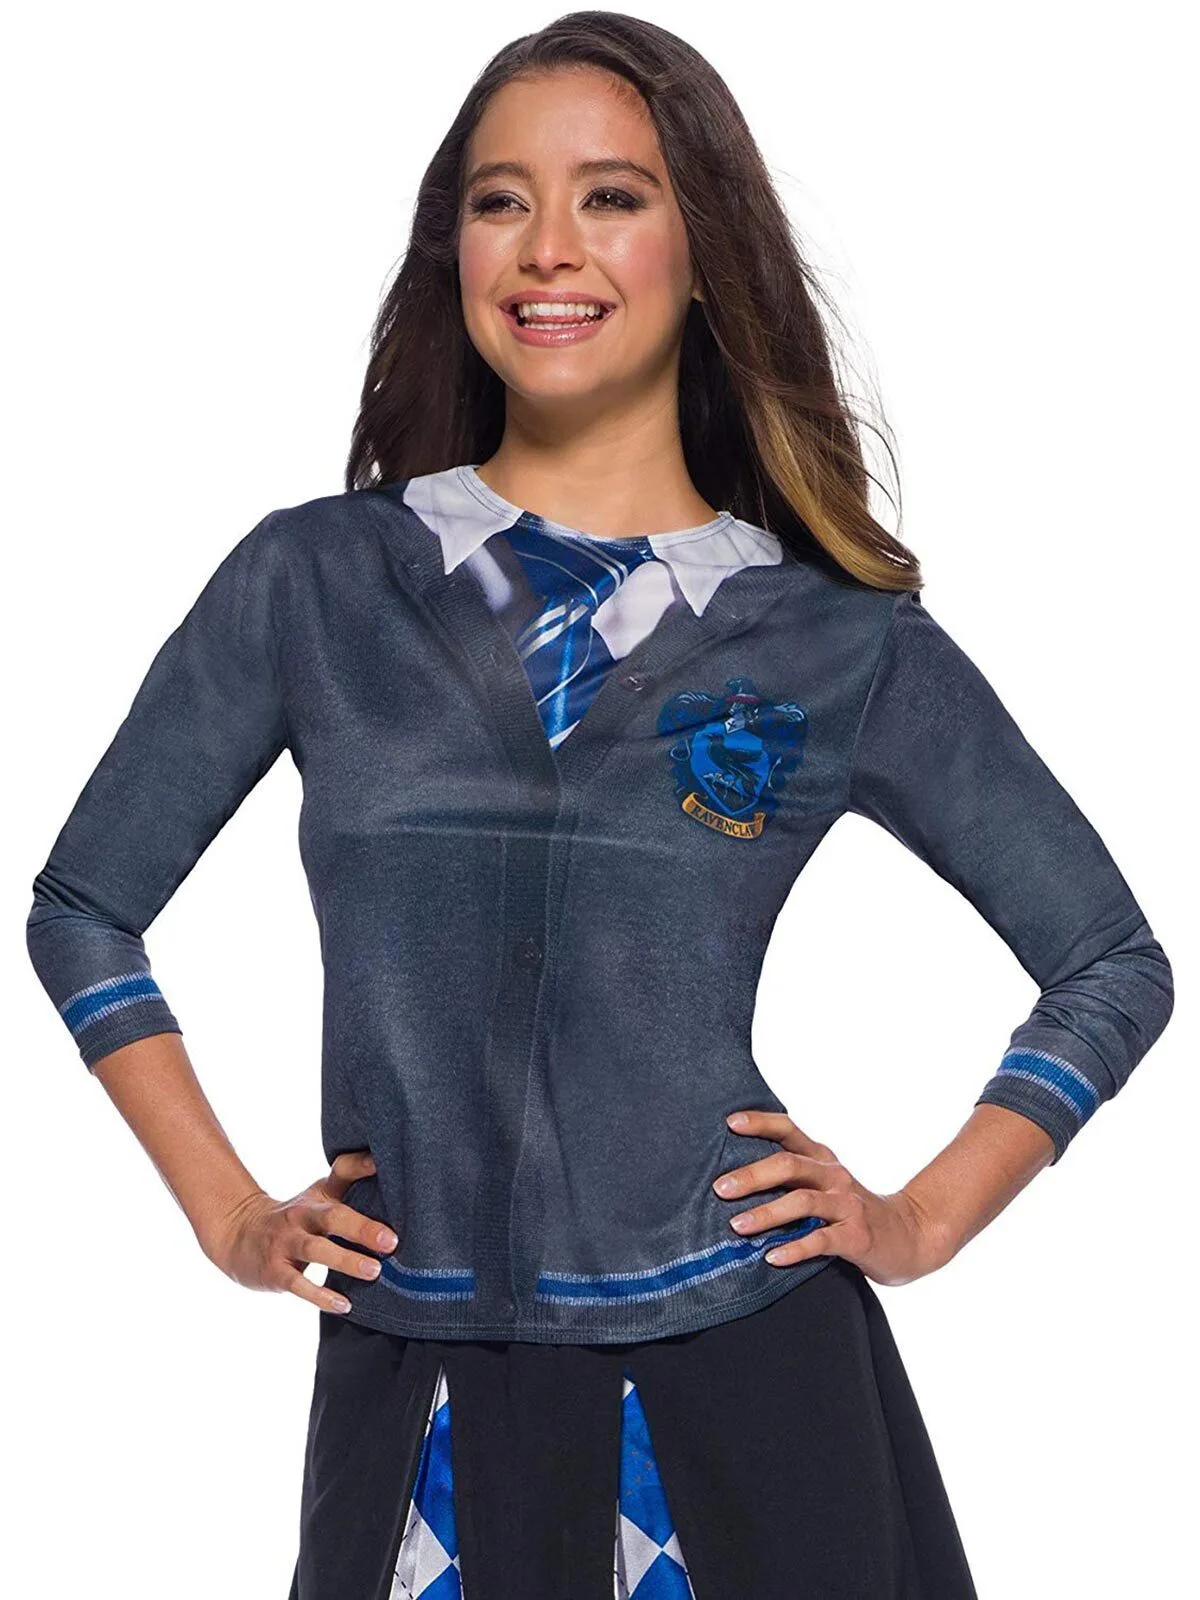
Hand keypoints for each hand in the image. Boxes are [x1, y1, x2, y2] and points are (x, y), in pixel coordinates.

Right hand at [200, 1150, 396, 1314]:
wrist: (240, 1234)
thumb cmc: (296, 1217)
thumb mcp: (319, 1197)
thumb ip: (351, 1186)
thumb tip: (387, 1170)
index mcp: (319, 1196)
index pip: (341, 1172)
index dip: (360, 1166)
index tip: (382, 1164)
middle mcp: (302, 1216)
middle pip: (332, 1216)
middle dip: (362, 1228)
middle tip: (391, 1241)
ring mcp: (286, 1243)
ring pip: (316, 1250)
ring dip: (346, 1261)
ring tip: (374, 1271)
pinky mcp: (275, 1271)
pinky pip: (299, 1284)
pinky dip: (321, 1296)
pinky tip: (344, 1304)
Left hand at [714, 1112, 951, 1286]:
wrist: (911, 1237)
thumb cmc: (852, 1212)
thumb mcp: (826, 1186)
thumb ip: (791, 1180)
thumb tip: (732, 1181)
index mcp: (822, 1159)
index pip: (789, 1130)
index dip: (760, 1122)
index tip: (729, 1123)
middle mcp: (833, 1176)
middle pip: (789, 1165)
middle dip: (751, 1176)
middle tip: (720, 1188)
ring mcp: (847, 1205)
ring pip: (803, 1202)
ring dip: (767, 1214)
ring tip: (737, 1226)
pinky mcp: (857, 1236)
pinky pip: (822, 1240)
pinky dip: (795, 1247)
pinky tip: (772, 1257)